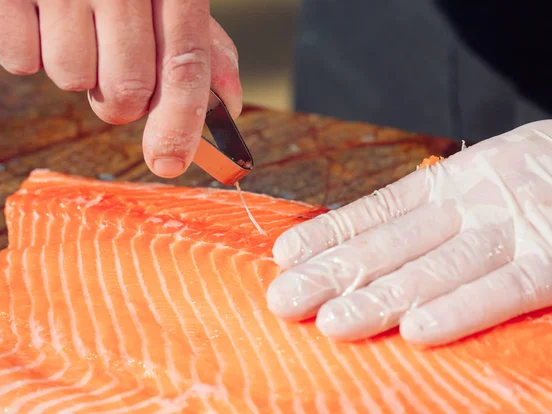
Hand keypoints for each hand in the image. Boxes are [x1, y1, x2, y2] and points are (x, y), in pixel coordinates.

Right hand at [0, 0, 241, 177]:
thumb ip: (198, 42)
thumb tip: (229, 104)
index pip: (185, 63)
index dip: (182, 122)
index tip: (170, 162)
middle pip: (128, 88)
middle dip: (120, 101)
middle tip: (109, 70)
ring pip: (72, 79)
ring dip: (75, 68)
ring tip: (72, 25)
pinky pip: (19, 60)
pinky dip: (28, 50)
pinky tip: (38, 15)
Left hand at [268, 120, 551, 345]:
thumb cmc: (536, 178)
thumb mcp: (479, 176)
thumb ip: (424, 209)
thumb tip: (358, 240)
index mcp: (446, 187)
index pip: (374, 215)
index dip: (328, 235)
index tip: (285, 256)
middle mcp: (468, 209)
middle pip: (391, 246)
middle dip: (334, 274)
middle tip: (285, 301)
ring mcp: (509, 232)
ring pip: (434, 269)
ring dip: (380, 295)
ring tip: (331, 322)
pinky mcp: (551, 259)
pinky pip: (506, 290)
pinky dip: (462, 308)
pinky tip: (416, 329)